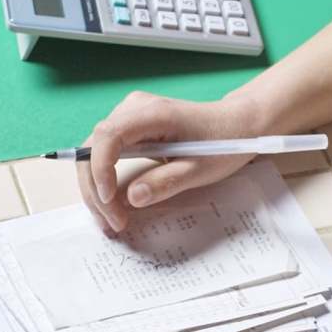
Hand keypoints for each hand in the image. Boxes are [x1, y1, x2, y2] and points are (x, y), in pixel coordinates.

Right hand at [78, 91, 264, 232]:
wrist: (237, 124)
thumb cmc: (224, 143)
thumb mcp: (200, 169)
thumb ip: (166, 183)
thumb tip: (131, 198)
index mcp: (153, 113)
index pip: (109, 136)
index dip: (101, 168)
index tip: (109, 199)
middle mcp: (134, 108)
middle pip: (94, 146)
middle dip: (95, 188)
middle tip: (111, 223)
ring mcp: (130, 116)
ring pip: (95, 151)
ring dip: (96, 187)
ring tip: (110, 220)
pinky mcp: (132, 128)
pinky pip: (107, 153)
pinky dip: (105, 179)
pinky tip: (113, 205)